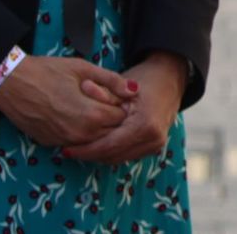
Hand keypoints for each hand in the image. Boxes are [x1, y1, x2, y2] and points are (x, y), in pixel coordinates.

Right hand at [0, 55, 133, 146]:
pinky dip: (80, 133)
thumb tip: (135, 90)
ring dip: (97, 128)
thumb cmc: (48, 71)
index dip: (121, 105)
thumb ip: (112, 81)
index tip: (115, 94)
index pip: (121, 118)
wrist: (11, 82)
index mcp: (92, 115)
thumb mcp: (84, 69)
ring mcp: (63, 141)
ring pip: (93, 140)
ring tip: (89, 107)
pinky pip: (75, 142)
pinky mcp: (50, 143)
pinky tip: (73, 116)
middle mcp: (79, 134)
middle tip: (103, 100)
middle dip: (111, 118)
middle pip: (110, 132)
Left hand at [65, 52, 188, 165]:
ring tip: (80, 147)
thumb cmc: (146, 78)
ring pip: (118, 159)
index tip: (65, 149)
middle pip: (112, 156)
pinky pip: (127, 155)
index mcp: (145, 125)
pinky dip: (111, 152)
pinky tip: (97, 144)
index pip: (108, 147)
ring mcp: (156, 144)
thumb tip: (83, 87)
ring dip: (99, 155)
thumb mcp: (123, 84)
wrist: (171, 79)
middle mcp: (154, 139)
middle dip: (89, 154)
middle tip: (68, 149)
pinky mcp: (155, 146)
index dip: (85, 150)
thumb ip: (104, 92)